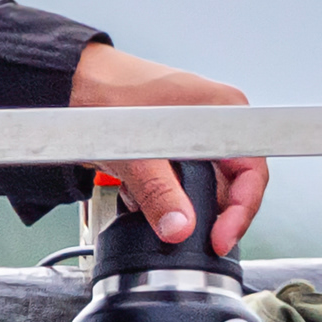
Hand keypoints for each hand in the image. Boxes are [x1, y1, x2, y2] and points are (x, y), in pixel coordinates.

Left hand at [68, 45, 267, 255]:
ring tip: (156, 214)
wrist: (68, 83)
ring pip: (205, 181)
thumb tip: (180, 227)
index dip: (242, 209)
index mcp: (224, 109)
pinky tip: (140, 197)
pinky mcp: (171, 142)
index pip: (253, 169)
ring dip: (182, 204)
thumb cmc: (106, 96)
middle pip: (233, 179)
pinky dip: (162, 194)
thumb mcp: (136, 154)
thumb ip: (160, 194)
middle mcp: (216, 119)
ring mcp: (194, 130)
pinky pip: (181, 177)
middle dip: (210, 212)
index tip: (221, 239)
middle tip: (194, 238)